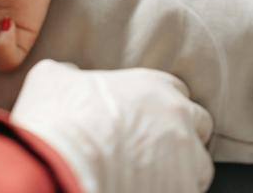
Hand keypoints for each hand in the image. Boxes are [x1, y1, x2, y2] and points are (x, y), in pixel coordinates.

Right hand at [11, 60, 213, 192]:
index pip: (176, 90)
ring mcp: (185, 158)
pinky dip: (172, 192)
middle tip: (154, 152)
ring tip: (152, 180)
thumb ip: (69, 73)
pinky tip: (146, 192)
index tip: (145, 120)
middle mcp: (177, 117)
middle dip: (182, 136)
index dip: (160, 106)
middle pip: (199, 124)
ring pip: (200, 165)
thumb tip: (69, 76)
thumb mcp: (51, 78)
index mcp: (152, 85)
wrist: (58, 168)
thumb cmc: (56, 122)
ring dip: (183, 171)